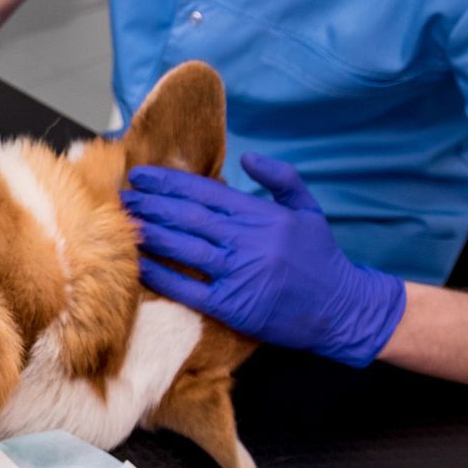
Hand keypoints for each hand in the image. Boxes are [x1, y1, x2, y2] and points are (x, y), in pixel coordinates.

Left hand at [122, 152, 406, 366]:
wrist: (344, 309)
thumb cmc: (321, 257)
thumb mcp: (307, 210)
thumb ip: (281, 178)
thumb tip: (246, 157)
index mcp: (263, 216)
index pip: (207, 193)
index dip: (170, 182)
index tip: (142, 174)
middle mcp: (250, 242)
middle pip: (190, 217)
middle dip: (152, 204)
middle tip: (123, 196)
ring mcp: (241, 274)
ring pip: (185, 248)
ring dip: (151, 233)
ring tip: (125, 221)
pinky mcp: (234, 306)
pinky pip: (188, 288)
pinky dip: (162, 275)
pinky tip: (139, 263)